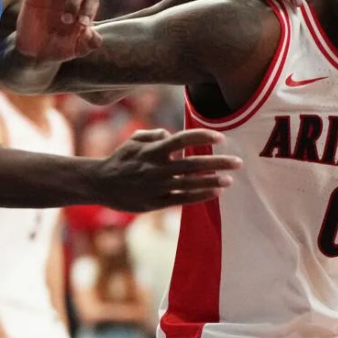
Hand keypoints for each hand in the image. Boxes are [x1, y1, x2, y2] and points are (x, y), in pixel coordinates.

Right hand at [10, 0, 101, 62]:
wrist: (35, 52)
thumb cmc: (59, 48)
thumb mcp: (76, 49)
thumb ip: (88, 44)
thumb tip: (97, 38)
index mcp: (82, 9)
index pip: (91, 1)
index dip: (89, 10)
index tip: (82, 24)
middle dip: (75, 1)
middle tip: (66, 20)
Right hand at [94, 129, 240, 211]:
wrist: (99, 183)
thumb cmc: (120, 159)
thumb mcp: (134, 141)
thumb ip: (154, 135)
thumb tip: (171, 135)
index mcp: (152, 150)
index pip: (182, 140)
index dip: (202, 137)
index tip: (221, 137)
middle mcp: (156, 168)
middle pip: (192, 164)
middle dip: (217, 162)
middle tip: (238, 162)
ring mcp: (156, 186)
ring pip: (190, 184)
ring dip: (212, 181)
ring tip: (229, 179)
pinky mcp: (155, 202)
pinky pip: (181, 199)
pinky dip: (199, 196)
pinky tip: (215, 193)